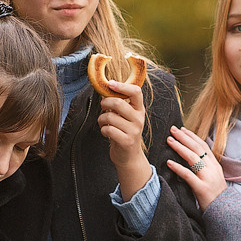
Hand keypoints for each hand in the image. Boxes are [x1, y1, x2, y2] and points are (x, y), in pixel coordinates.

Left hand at [97, 78, 150, 195]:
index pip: (136, 92)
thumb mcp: (126, 116)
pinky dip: (103, 129)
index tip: (110, 84)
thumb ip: (120, 103)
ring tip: (103, 123)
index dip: (122, 86)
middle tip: (102, 106)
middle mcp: (139, 119)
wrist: (129, 156)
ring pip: (110, 116)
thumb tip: (107, 88)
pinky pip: (108, 129)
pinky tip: (106, 132)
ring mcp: (134, 130)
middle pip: (118, 102)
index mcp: (139, 109)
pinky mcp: (126, 141)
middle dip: (105, 103)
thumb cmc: (124, 132)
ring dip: (101, 119)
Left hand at [164, 125, 226, 206]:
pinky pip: (188, 175)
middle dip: (184, 137)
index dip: (192, 136)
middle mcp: (212, 168)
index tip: (182, 129)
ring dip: (180, 147)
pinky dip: (178, 168)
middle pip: (197, 148)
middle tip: (172, 129)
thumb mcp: (213, 177)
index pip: (203, 145)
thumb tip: (192, 156)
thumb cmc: (215, 195)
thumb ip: (205, 166)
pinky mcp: (201, 188)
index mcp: (214, 165)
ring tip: (169, 141)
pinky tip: (169, 162)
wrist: (224, 212)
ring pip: (193, 158)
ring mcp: (207, 178)